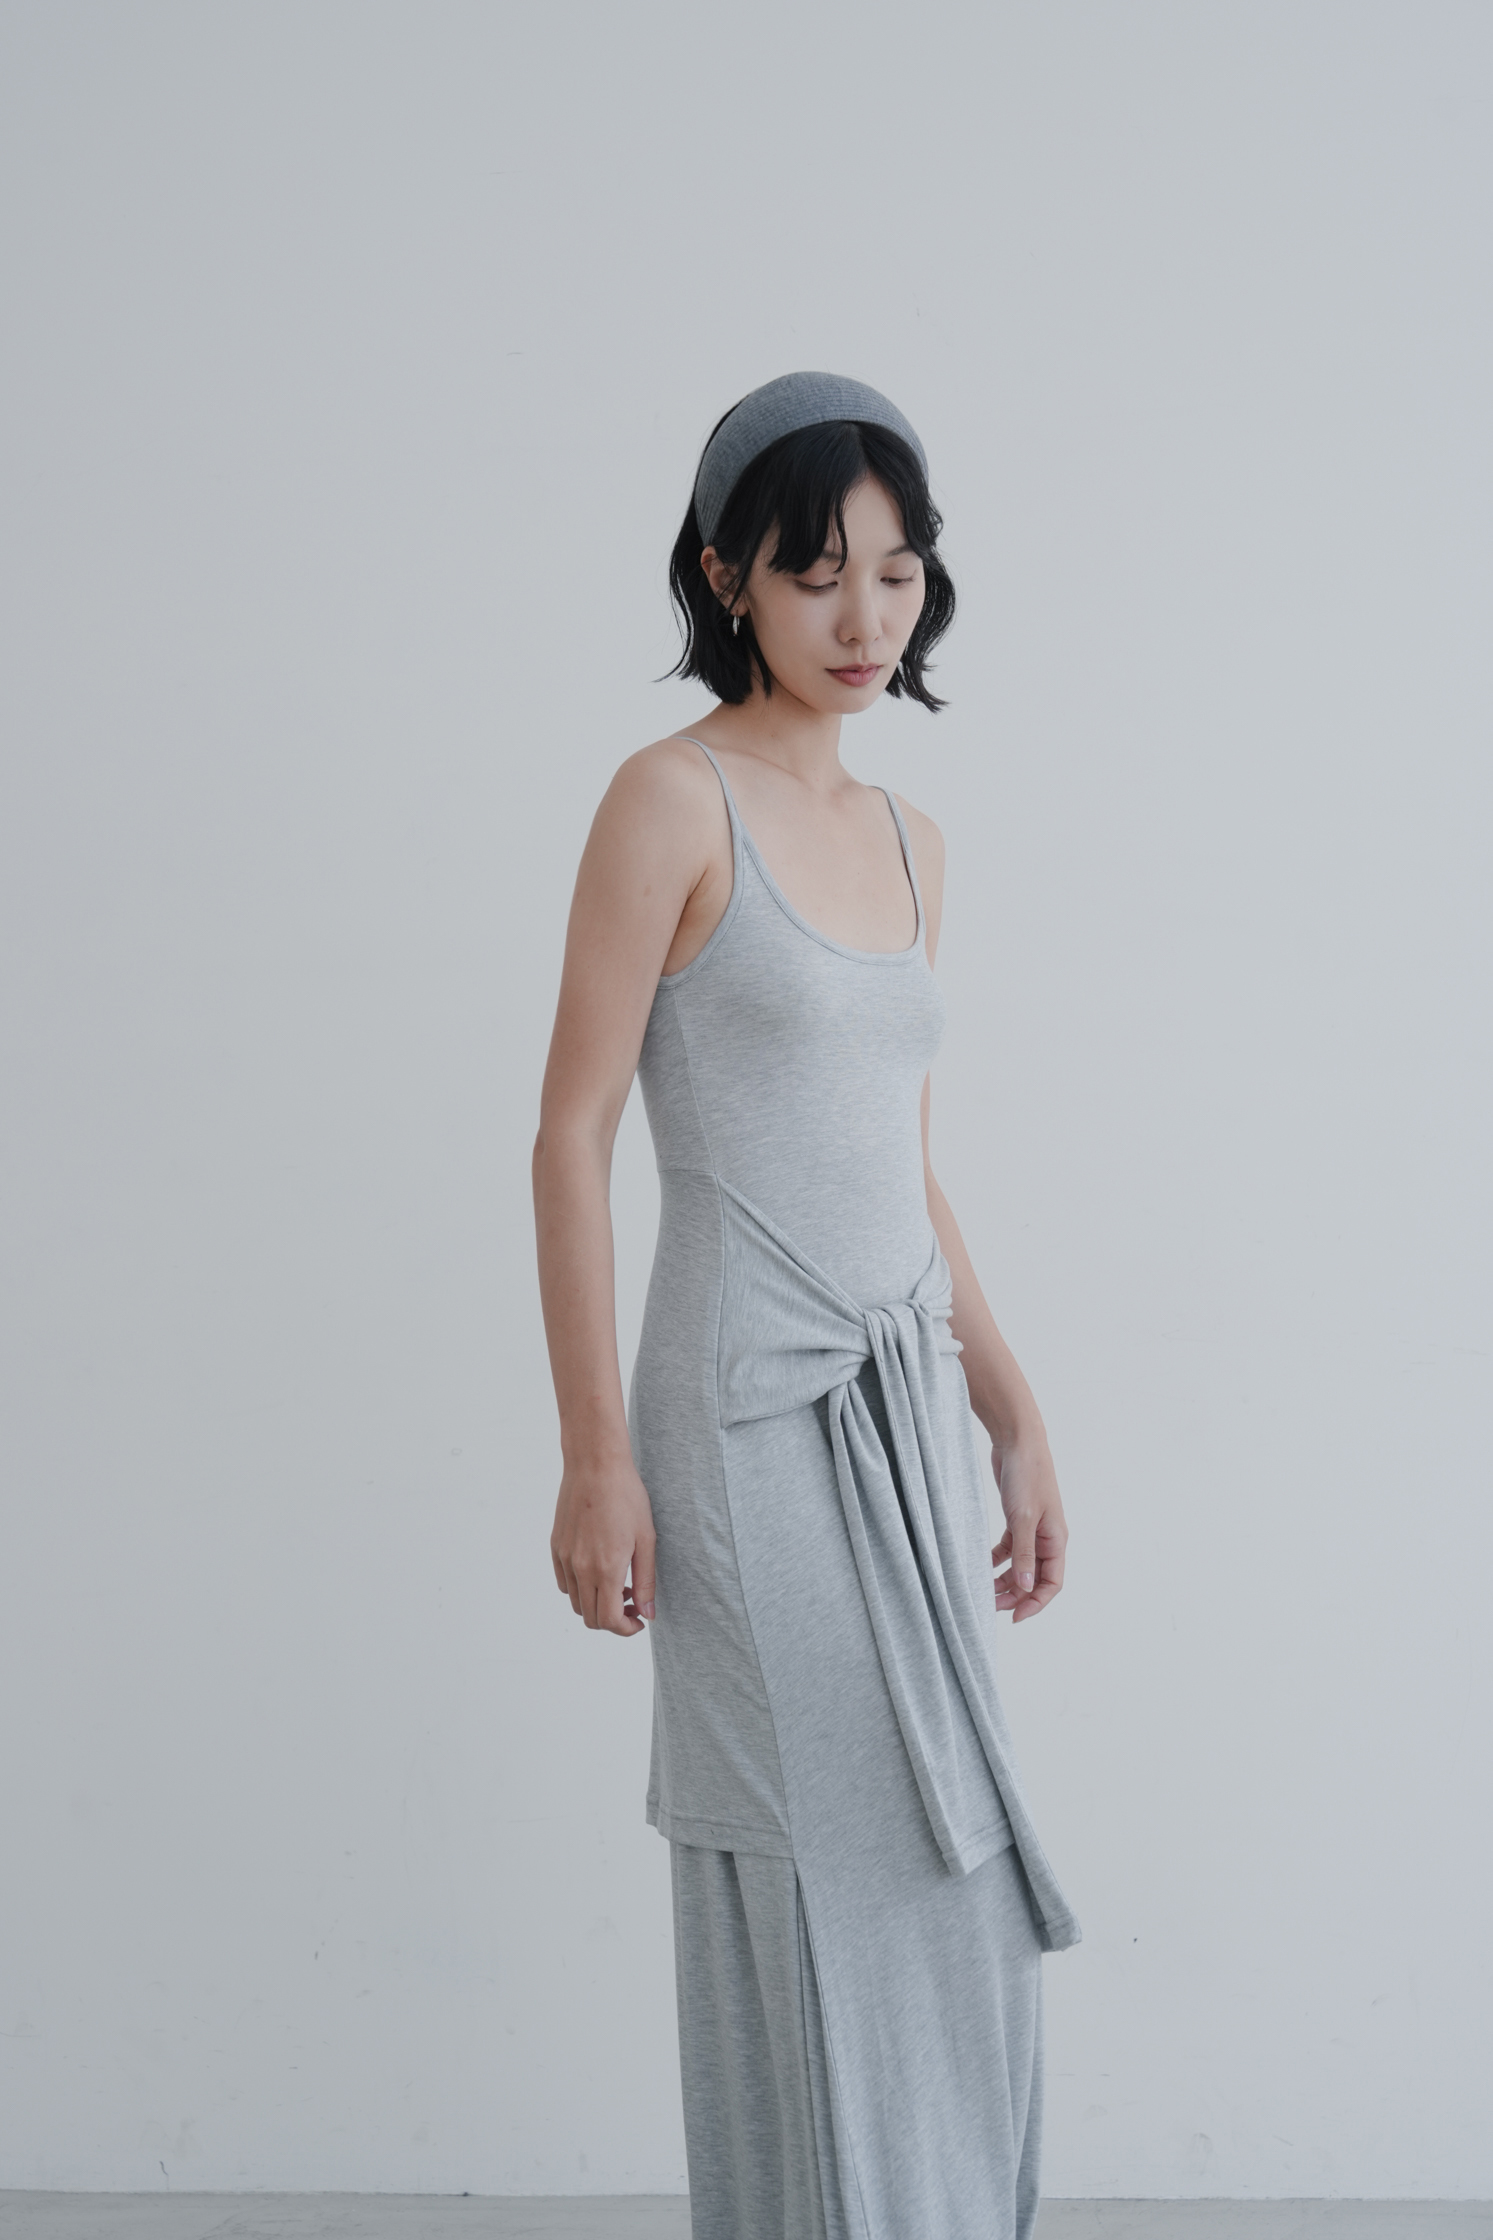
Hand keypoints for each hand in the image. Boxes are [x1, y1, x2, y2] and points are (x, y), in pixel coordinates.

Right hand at [551, 1454, 656, 1636]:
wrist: (595, 1464)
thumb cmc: (626, 1496)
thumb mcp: (647, 1539)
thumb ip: (646, 1581)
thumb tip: (648, 1613)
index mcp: (605, 1568)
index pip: (609, 1620)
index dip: (626, 1629)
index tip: (639, 1621)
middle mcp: (580, 1568)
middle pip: (590, 1618)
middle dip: (613, 1620)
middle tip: (633, 1603)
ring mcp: (565, 1558)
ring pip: (576, 1602)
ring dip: (597, 1604)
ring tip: (619, 1583)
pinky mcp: (556, 1547)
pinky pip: (564, 1582)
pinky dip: (580, 1588)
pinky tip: (598, 1569)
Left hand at [991, 1437, 1066, 1622]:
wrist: (1017, 1440)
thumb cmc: (1027, 1475)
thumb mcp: (1023, 1517)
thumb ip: (1023, 1553)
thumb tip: (1027, 1587)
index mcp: (1056, 1539)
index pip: (1052, 1583)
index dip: (1035, 1603)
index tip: (1014, 1617)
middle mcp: (1047, 1537)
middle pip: (1035, 1577)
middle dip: (1016, 1594)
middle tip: (991, 1606)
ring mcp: (1032, 1528)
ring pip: (1021, 1564)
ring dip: (1005, 1580)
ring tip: (984, 1591)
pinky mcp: (1017, 1518)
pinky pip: (1010, 1548)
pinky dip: (997, 1560)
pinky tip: (982, 1566)